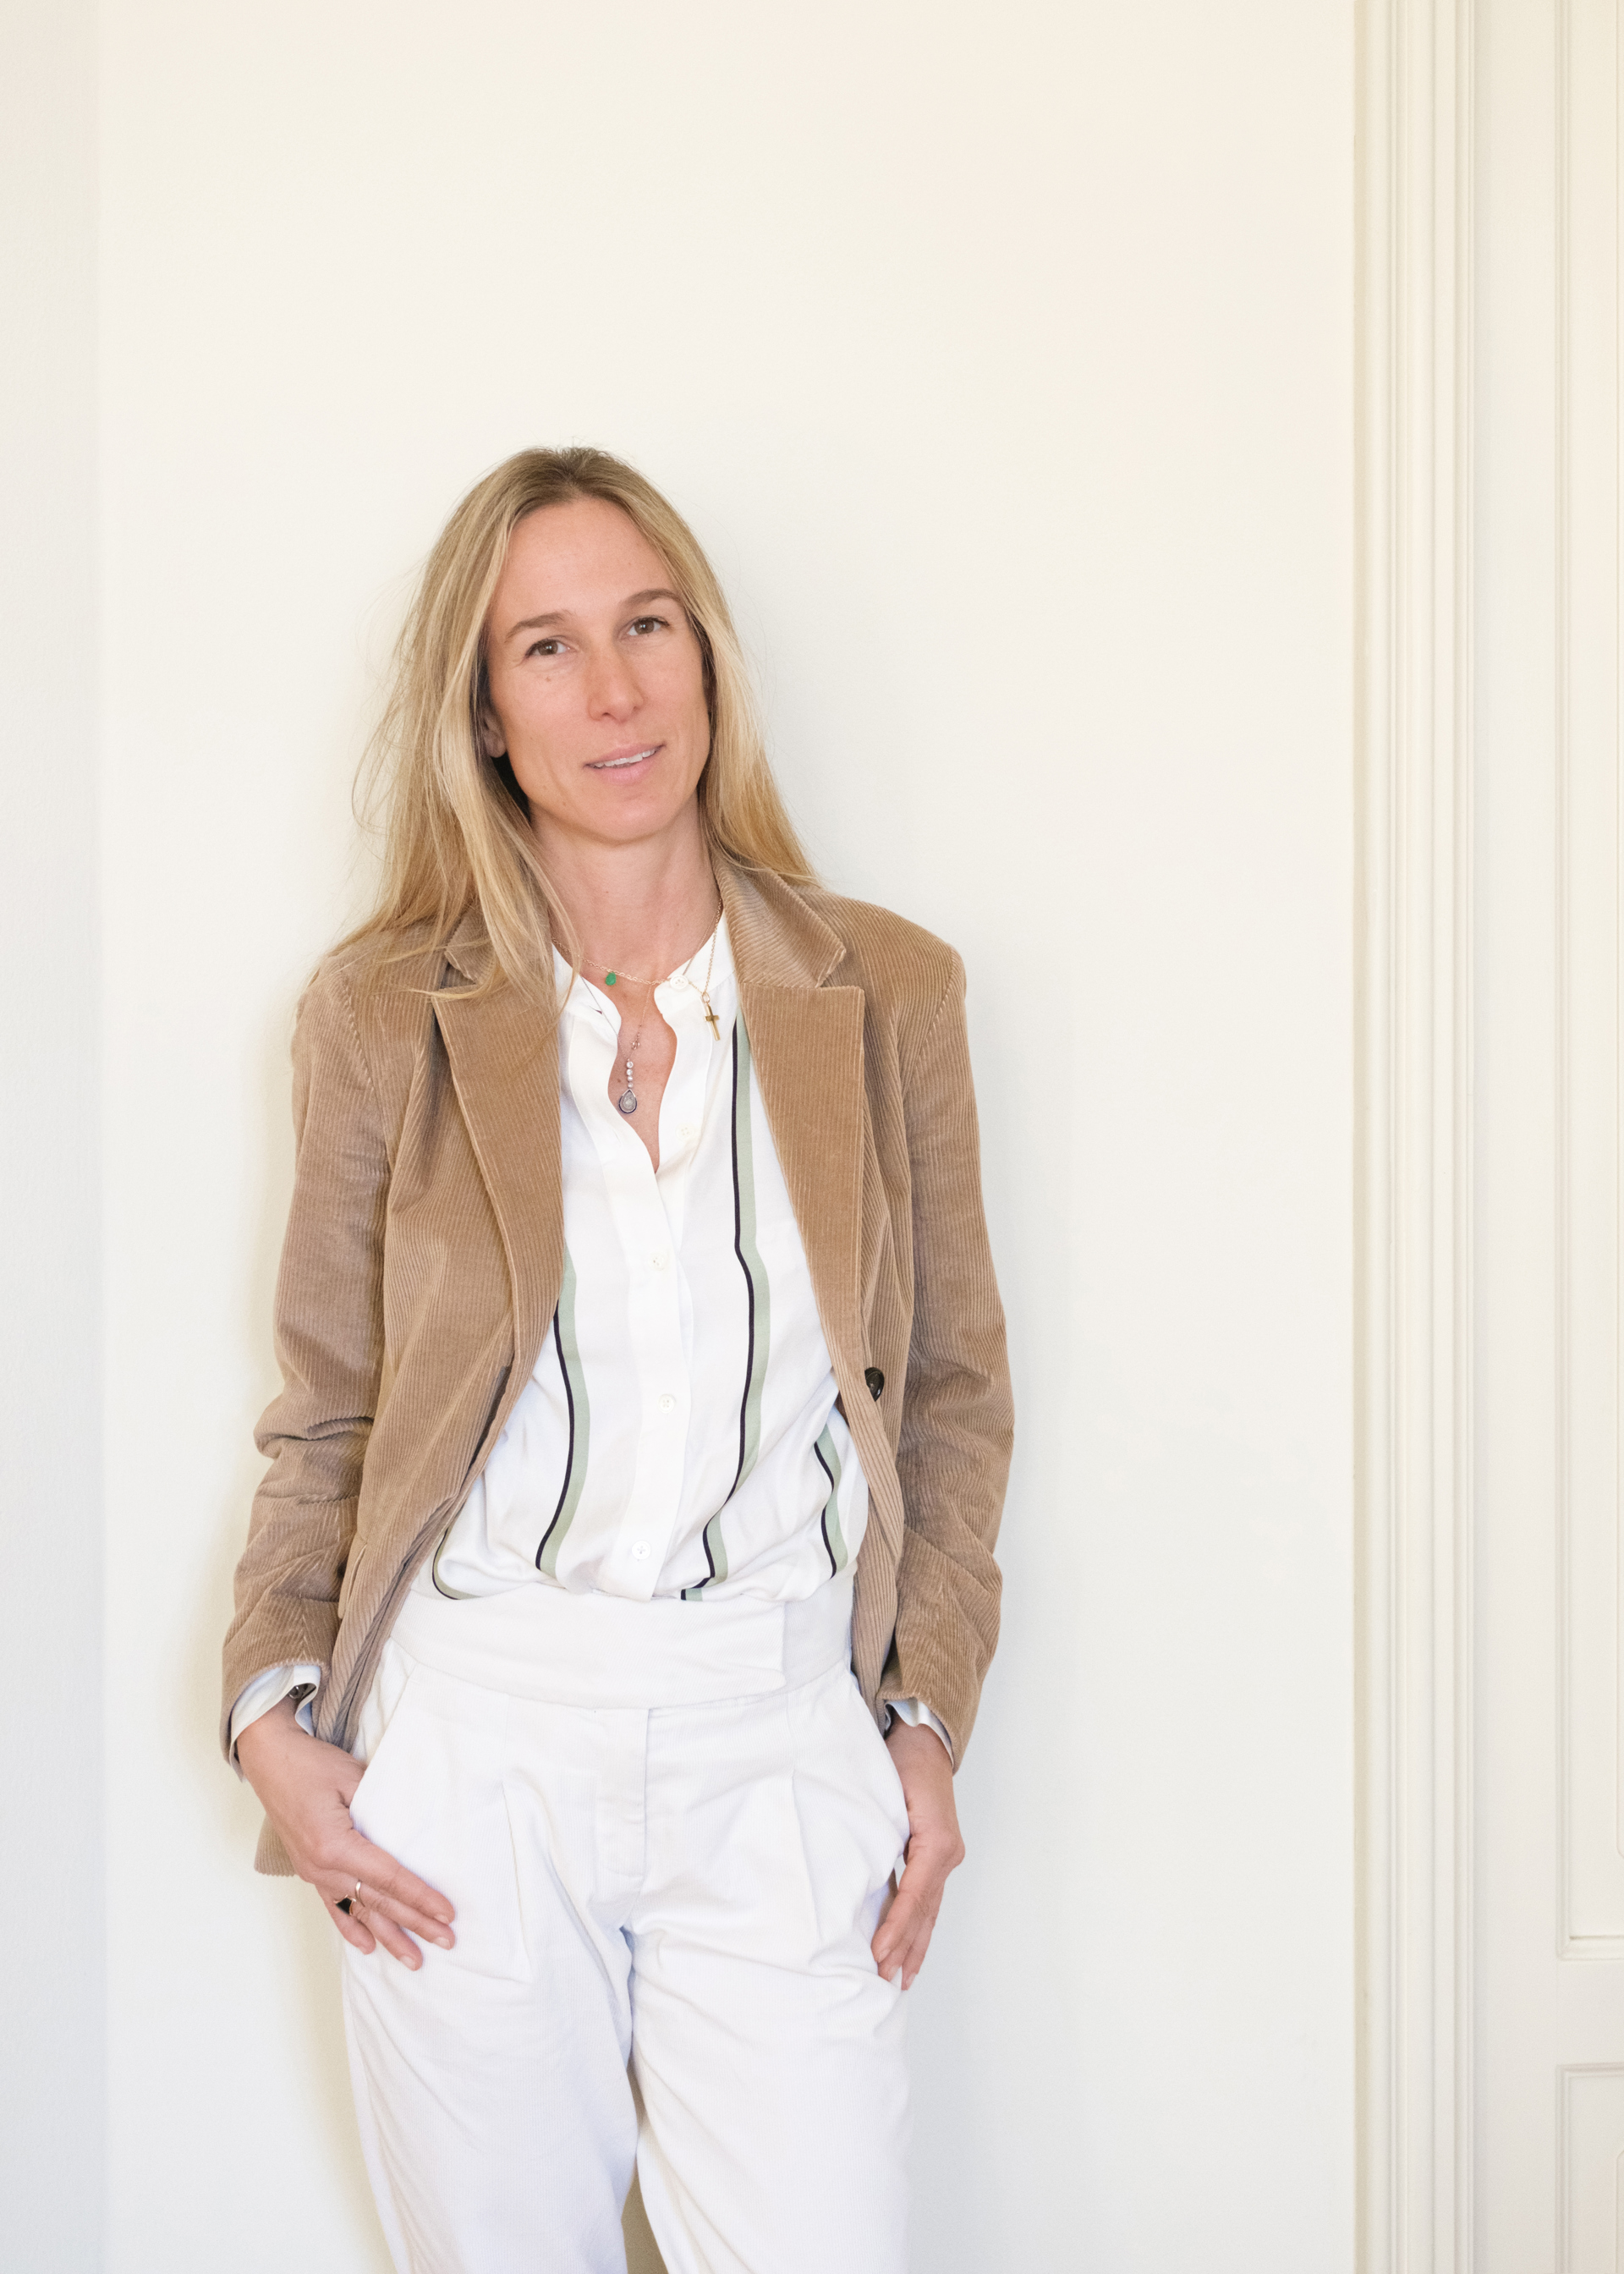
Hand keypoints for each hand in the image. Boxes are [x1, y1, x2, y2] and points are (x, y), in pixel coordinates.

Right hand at [235, 1696, 455, 1968]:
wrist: (269, 1761)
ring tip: (413, 1960)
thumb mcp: (352, 1778)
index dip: (420, 1898)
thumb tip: (412, 1830)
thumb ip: (382, 1807)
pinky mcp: (309, 1870)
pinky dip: (352, 1926)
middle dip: (414, 1924)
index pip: (389, 1879)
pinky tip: (367, 1945)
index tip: (446, 1914)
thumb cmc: (310, 1764)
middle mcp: (323, 1867)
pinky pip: (334, 1905)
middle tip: (445, 1942)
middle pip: (379, 1902)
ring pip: (359, 1911)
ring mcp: (314, 1872)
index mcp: (335, 1845)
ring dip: (388, 1936)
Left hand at [871, 1718, 963, 1989]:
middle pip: (924, 1912)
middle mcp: (946, 1854)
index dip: (894, 1928)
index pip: (913, 1897)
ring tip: (900, 1979)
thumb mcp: (889, 1793)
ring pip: (929, 1911)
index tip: (877, 1955)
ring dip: (914, 1945)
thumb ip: (877, 1833)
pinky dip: (917, 1925)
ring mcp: (945, 1856)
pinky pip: (927, 1899)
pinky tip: (909, 1945)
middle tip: (883, 1983)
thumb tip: (857, 1873)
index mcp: (936, 1843)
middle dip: (904, 1949)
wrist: (924, 1738)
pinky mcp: (937, 1854)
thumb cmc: (904, 1760)